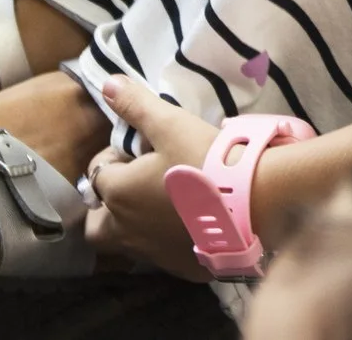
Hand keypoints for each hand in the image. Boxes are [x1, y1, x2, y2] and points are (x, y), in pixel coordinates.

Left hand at [83, 76, 221, 279]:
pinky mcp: (179, 267)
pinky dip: (163, 240)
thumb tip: (107, 83)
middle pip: (97, 226)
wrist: (253, 201)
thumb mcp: (171, 124)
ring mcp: (153, 253)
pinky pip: (159, 255)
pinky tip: (187, 222)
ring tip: (162, 200)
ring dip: (133, 223)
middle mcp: (127, 230)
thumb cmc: (205, 158)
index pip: (97, 175)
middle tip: (133, 185)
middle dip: (105, 207)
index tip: (136, 148)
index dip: (112, 158)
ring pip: (127, 242)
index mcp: (119, 194)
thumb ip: (137, 106)